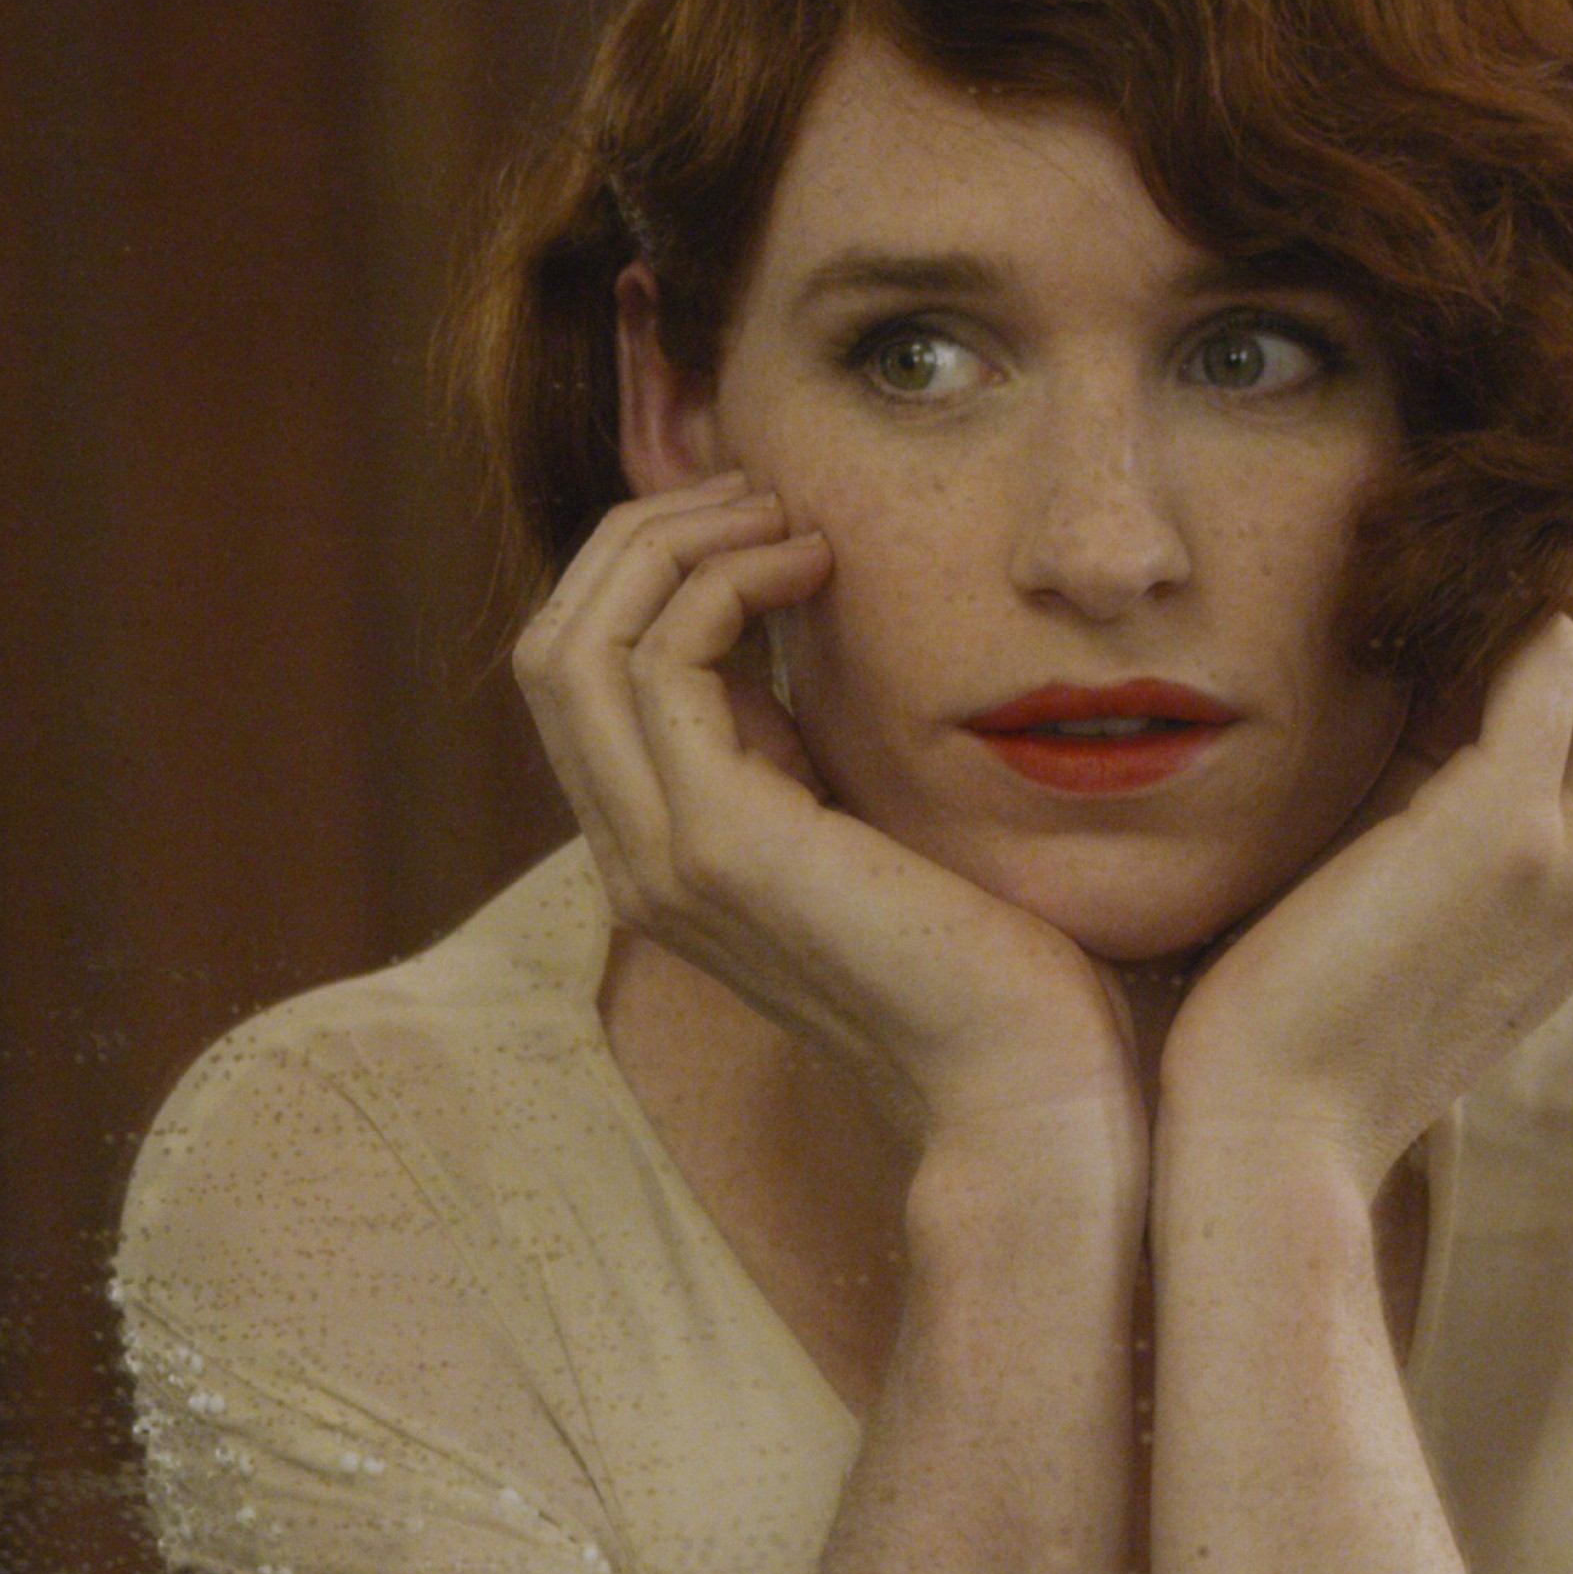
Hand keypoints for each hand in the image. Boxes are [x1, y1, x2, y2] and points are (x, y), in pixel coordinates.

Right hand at [513, 480, 1142, 1176]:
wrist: (1021, 1081)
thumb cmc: (984, 959)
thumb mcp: (859, 818)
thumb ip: (794, 743)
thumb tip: (789, 613)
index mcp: (660, 852)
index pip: (580, 677)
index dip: (645, 571)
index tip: (759, 520)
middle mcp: (632, 859)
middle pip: (552, 644)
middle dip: (642, 535)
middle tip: (759, 492)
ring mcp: (658, 856)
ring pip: (575, 642)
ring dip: (675, 543)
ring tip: (784, 515)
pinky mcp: (714, 846)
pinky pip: (661, 663)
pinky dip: (723, 584)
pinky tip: (813, 568)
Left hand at [1159, 559, 1572, 1192]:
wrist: (1280, 1125)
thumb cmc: (1321, 1006)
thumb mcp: (1433, 886)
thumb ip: (1469, 782)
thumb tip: (1456, 648)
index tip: (1469, 593)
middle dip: (1571, 572)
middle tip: (1446, 565)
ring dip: (1528, 576)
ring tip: (1416, 585)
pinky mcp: (1509, 825)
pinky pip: (1543, 653)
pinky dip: (1481, 610)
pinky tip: (1392, 616)